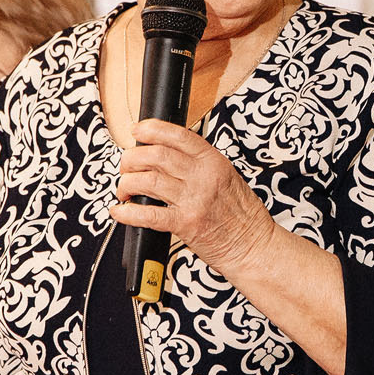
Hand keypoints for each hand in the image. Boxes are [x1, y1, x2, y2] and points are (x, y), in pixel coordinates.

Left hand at [112, 119, 276, 275]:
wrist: (253, 245)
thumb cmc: (241, 214)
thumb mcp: (227, 177)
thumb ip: (199, 165)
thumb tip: (164, 157)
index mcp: (213, 161)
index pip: (178, 135)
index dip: (152, 129)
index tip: (137, 131)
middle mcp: (203, 177)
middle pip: (157, 155)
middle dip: (132, 158)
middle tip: (126, 166)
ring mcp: (195, 200)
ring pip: (149, 181)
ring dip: (128, 184)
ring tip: (124, 190)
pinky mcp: (186, 224)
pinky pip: (149, 214)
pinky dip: (128, 212)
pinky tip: (120, 211)